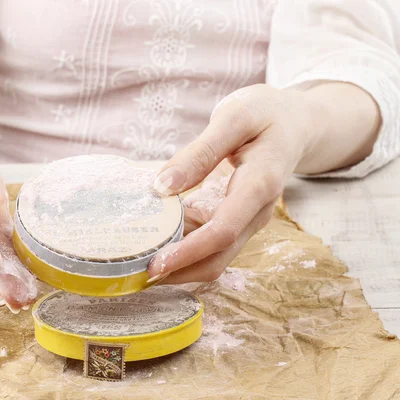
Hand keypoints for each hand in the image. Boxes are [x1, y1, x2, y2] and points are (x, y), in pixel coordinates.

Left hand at [148, 84, 322, 283]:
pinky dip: (185, 247)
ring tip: (139, 261)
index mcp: (260, 185)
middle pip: (219, 256)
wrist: (297, 123)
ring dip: (180, 264)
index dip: (188, 252)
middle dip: (179, 271)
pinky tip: (157, 241)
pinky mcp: (238, 219)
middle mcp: (257, 212)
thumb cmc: (266, 114)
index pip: (223, 231)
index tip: (155, 264)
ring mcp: (248, 219)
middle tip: (136, 274)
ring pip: (215, 256)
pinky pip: (211, 242)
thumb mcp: (234, 118)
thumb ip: (200, 152)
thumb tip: (162, 186)